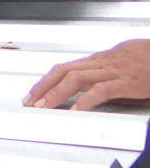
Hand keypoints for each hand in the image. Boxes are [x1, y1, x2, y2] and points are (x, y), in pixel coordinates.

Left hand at [24, 40, 149, 110]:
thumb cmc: (148, 57)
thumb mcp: (121, 62)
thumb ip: (104, 70)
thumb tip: (91, 80)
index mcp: (98, 60)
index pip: (64, 67)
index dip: (45, 80)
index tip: (32, 93)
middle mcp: (100, 63)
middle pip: (63, 71)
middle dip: (43, 86)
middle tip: (29, 101)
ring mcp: (112, 71)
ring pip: (76, 78)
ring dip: (56, 93)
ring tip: (44, 107)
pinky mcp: (126, 82)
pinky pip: (101, 90)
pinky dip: (86, 100)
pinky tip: (76, 110)